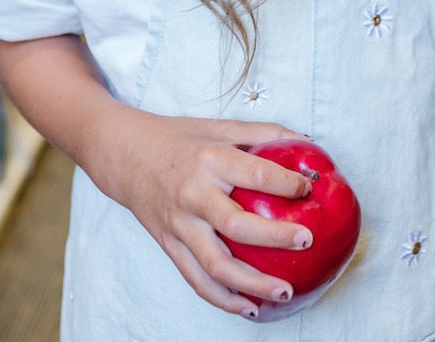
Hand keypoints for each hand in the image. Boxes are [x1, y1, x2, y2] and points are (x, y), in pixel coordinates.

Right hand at [86, 107, 315, 319]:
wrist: (125, 154)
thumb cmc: (178, 138)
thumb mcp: (219, 126)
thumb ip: (263, 133)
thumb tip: (308, 143)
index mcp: (210, 159)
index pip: (255, 173)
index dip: (286, 183)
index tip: (309, 190)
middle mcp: (194, 194)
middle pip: (238, 225)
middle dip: (275, 237)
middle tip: (307, 241)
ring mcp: (180, 224)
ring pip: (217, 265)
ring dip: (253, 283)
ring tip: (285, 291)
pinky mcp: (169, 245)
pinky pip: (197, 279)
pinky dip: (223, 299)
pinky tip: (249, 308)